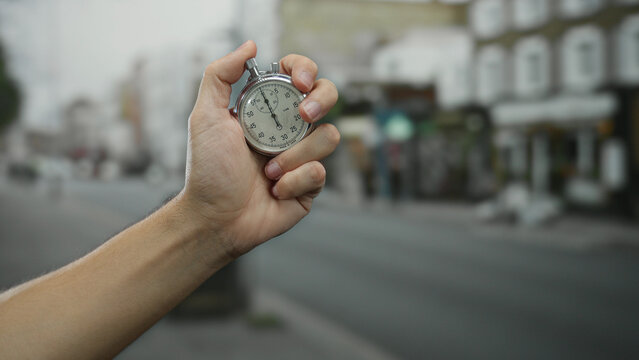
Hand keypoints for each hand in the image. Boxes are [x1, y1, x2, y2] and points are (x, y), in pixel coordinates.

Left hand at [177, 40, 338, 260]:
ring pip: (328, 136)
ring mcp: (303, 156)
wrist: (215, 218)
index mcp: (268, 109)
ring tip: (268, 171)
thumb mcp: (206, 116)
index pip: (298, 75)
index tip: (297, 81)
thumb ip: (220, 75)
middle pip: (327, 97)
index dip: (304, 70)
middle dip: (321, 101)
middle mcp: (289, 129)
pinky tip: (275, 191)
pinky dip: (294, 181)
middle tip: (302, 116)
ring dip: (295, 155)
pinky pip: (320, 172)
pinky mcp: (310, 184)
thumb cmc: (208, 170)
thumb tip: (250, 45)